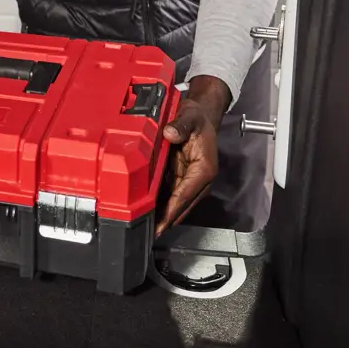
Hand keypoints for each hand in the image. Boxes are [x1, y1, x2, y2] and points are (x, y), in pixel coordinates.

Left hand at [155, 74, 231, 235]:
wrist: (200, 115)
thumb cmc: (197, 117)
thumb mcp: (190, 116)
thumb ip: (181, 125)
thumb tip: (170, 133)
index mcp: (204, 169)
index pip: (185, 195)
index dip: (171, 211)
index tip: (160, 224)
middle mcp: (199, 180)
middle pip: (180, 206)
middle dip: (165, 220)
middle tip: (148, 232)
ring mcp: (190, 181)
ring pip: (175, 203)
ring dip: (162, 215)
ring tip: (144, 226)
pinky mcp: (182, 179)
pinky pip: (170, 195)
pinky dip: (160, 204)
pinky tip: (146, 211)